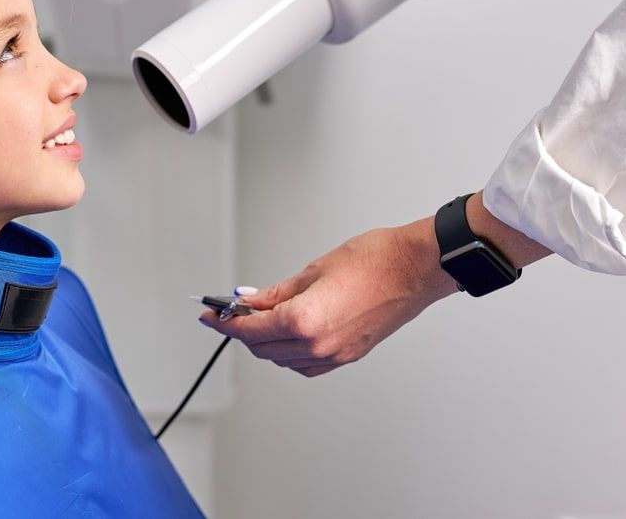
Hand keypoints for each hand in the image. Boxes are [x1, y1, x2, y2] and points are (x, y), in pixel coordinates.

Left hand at [200, 192, 548, 376]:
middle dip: (242, 331)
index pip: (250, 329)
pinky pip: (305, 365)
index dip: (224, 322)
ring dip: (264, 342)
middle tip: (230, 312)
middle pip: (262, 348)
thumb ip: (276, 293)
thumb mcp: (313, 270)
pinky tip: (285, 334)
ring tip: (258, 318)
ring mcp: (334, 355)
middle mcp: (317, 345)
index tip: (209, 314)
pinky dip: (288, 354)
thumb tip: (249, 301)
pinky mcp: (348, 356)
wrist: (417, 268)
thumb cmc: (374, 260)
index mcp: (304, 321)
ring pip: (282, 360)